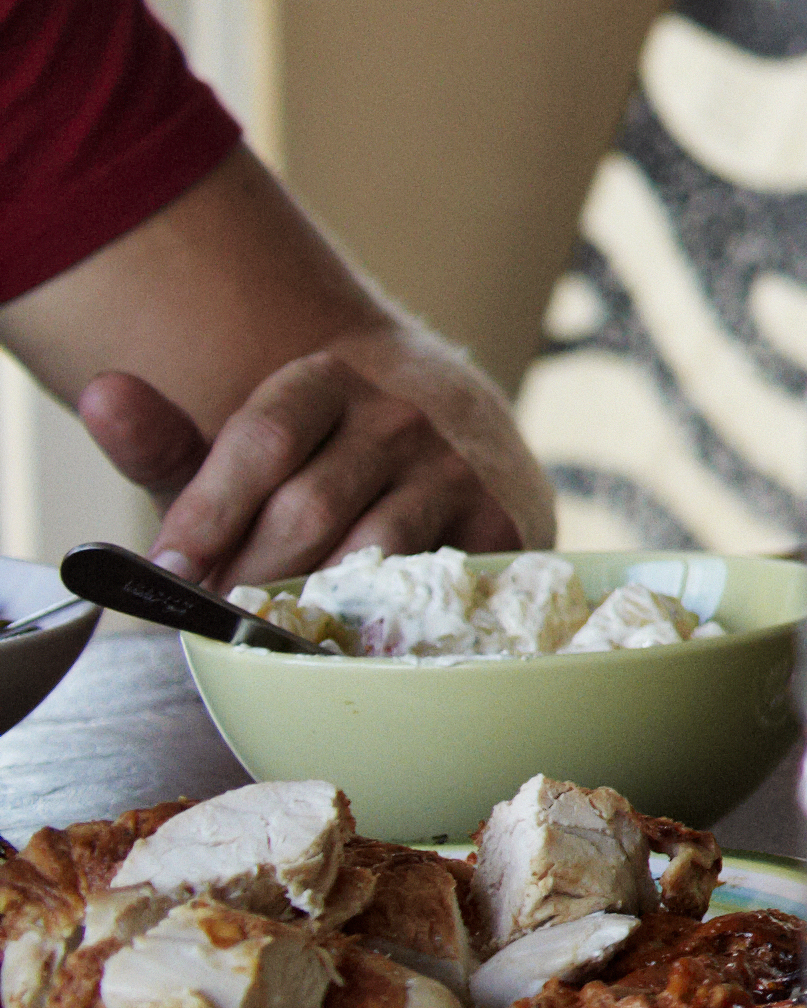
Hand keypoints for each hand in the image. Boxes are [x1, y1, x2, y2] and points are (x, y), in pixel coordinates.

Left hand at [84, 326, 545, 584]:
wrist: (453, 441)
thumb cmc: (320, 463)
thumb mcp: (238, 449)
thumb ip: (164, 439)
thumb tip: (101, 395)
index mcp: (327, 379)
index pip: (262, 442)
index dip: (208, 514)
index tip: (169, 571)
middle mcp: (401, 414)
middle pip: (308, 510)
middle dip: (252, 574)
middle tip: (224, 611)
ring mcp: (458, 467)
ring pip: (368, 555)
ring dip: (310, 604)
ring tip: (281, 624)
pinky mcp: (503, 523)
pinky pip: (429, 588)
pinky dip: (384, 619)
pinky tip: (357, 628)